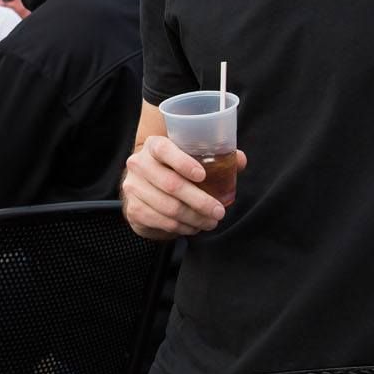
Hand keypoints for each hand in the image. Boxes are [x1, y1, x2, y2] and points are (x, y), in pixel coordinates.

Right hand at [120, 135, 244, 238]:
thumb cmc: (173, 169)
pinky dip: (182, 228)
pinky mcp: (133, 209)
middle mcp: (139, 164)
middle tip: (218, 211)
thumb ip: (215, 156)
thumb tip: (240, 160)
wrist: (143, 188)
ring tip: (210, 222)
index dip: (183, 162)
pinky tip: (193, 227)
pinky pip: (162, 222)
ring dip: (194, 218)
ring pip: (169, 207)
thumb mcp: (189, 158)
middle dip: (200, 201)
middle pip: (171, 184)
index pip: (165, 150)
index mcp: (154, 145)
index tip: (202, 175)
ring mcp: (133, 187)